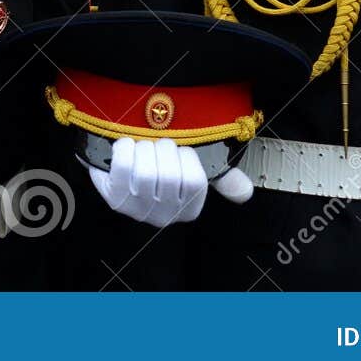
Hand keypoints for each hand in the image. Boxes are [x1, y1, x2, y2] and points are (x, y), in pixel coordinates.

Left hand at [88, 137, 252, 227]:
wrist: (120, 164)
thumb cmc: (160, 165)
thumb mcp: (192, 170)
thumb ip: (221, 177)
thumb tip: (245, 192)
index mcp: (188, 209)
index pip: (196, 181)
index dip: (186, 157)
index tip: (178, 151)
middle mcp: (164, 216)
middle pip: (169, 176)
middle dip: (164, 150)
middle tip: (158, 144)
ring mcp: (138, 211)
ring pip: (146, 172)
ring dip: (144, 149)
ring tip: (143, 146)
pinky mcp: (115, 199)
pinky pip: (124, 168)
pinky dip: (125, 149)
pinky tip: (126, 146)